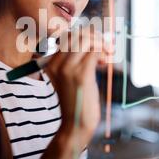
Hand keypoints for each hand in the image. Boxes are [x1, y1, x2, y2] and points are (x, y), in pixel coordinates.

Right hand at [45, 27, 108, 149]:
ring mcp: (68, 68)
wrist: (75, 124)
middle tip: (106, 47)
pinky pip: (95, 52)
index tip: (97, 45)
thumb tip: (94, 39)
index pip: (68, 36)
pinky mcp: (82, 74)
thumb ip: (76, 60)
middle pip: (77, 34)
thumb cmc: (77, 101)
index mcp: (51, 64)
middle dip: (96, 37)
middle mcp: (57, 64)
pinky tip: (105, 62)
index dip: (86, 36)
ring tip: (107, 54)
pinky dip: (104, 53)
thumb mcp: (70, 78)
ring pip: (87, 40)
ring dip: (101, 44)